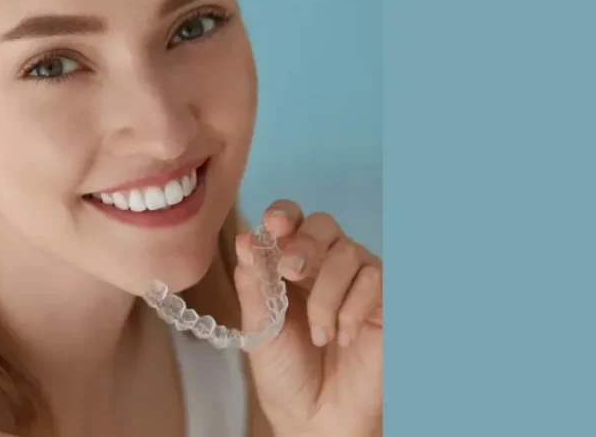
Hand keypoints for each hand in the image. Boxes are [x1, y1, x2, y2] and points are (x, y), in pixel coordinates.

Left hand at [235, 201, 381, 436]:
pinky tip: (343, 338)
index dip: (283, 214)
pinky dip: (353, 309)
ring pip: (349, 253)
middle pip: (322, 224)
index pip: (290, 220)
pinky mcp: (385, 303)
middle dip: (304, 244)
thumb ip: (254, 284)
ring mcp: (357, 282)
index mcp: (288, 265)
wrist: (316, 419)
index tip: (273, 224)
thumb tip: (244, 238)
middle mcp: (324, 266)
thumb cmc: (285, 373)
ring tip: (318, 335)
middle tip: (291, 273)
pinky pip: (376, 280)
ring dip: (326, 293)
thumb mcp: (259, 328)